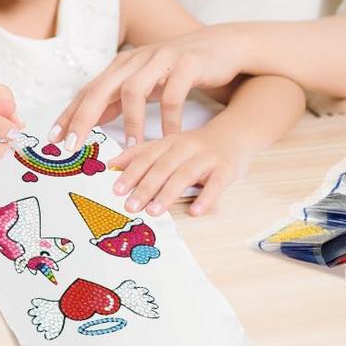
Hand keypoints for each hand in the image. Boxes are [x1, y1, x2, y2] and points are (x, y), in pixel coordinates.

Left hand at [50, 24, 249, 149]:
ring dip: (130, 121)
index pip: (88, 90)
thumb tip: (89, 121)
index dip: (70, 114)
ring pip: (134, 90)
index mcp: (122, 65)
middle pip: (101, 88)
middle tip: (75, 145)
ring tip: (131, 146)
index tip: (54, 139)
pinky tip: (170, 137)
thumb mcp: (145, 83)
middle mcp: (136, 59)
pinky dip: (169, 118)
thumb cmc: (178, 69)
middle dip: (84, 117)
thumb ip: (118, 99)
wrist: (221, 45)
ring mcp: (160, 59)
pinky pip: (173, 94)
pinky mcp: (186, 63)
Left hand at [108, 126, 246, 216]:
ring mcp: (206, 157)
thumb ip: (142, 154)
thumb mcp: (168, 145)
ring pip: (185, 174)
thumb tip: (111, 165)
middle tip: (130, 206)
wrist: (233, 134)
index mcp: (169, 142)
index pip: (146, 156)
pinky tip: (195, 211)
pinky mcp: (226, 168)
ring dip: (168, 193)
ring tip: (154, 211)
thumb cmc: (195, 146)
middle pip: (162, 166)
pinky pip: (216, 184)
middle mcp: (186, 147)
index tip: (115, 189)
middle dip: (145, 187)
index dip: (131, 172)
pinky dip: (206, 198)